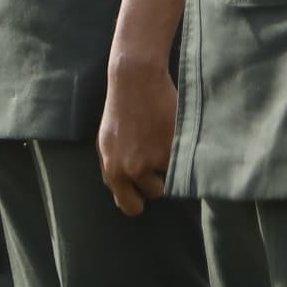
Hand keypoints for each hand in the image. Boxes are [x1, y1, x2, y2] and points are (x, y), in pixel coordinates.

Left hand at [97, 59, 179, 216]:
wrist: (135, 80)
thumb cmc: (120, 109)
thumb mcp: (106, 143)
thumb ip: (115, 169)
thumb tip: (126, 192)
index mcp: (112, 171)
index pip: (130, 206)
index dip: (140, 199)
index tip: (146, 188)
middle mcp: (131, 170)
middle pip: (153, 193)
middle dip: (158, 181)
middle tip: (158, 159)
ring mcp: (152, 160)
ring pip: (170, 178)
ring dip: (170, 165)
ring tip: (165, 142)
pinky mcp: (171, 148)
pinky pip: (180, 162)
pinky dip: (180, 152)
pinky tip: (171, 133)